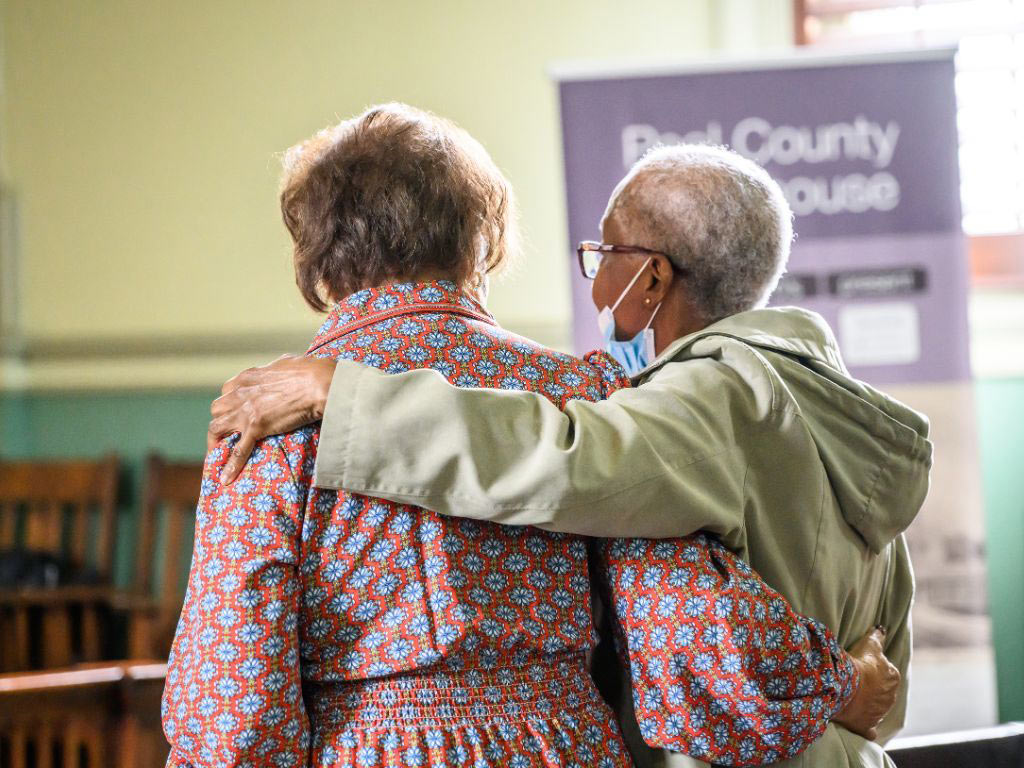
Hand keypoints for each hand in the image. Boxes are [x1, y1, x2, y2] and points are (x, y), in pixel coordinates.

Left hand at [208, 354, 336, 482]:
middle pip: (217, 410)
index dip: (230, 405)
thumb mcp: (285, 364)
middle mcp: (239, 393)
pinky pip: (238, 450)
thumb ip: (276, 370)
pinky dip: (230, 466)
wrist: (319, 383)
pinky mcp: (256, 427)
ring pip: (216, 428)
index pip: (226, 392)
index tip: (236, 414)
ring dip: (216, 441)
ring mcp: (245, 411)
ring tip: (219, 455)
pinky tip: (225, 479)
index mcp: (246, 377)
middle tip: (230, 434)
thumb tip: (282, 370)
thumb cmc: (309, 371)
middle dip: (221, 421)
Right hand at [834, 627, 900, 740]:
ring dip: (866, 703)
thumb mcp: (868, 645)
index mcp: (893, 677)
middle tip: (854, 680)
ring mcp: (880, 713)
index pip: (885, 671)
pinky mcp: (868, 725)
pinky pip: (869, 729)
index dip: (871, 668)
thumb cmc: (858, 664)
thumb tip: (882, 628)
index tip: (860, 666)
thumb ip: (877, 637)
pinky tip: (862, 725)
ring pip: (875, 707)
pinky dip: (867, 728)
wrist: (845, 688)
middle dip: (870, 687)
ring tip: (850, 696)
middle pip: (880, 690)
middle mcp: (891, 696)